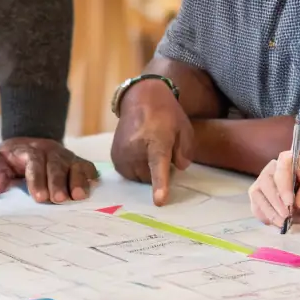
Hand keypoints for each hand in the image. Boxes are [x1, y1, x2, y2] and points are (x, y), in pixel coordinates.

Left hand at [0, 138, 98, 203]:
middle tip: (58, 200)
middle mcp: (50, 151)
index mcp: (28, 150)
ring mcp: (65, 156)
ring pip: (74, 165)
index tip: (38, 197)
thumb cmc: (7, 162)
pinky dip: (91, 176)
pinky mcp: (76, 164)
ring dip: (77, 180)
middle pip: (56, 163)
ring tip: (79, 196)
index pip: (34, 161)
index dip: (37, 178)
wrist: (22, 149)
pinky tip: (93, 188)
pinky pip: (87, 167)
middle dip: (58, 182)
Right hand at [111, 83, 193, 204]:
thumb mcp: (184, 130)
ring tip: (148, 149)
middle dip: (157, 172)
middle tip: (162, 152)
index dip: (160, 185)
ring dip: (146, 171)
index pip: (158, 167)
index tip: (159, 201)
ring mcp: (121, 153)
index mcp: (156, 142)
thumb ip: (185, 152)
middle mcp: (135, 149)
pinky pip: (128, 174)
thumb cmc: (166, 115)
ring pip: (138, 178)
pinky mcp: (114, 156)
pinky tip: (139, 153)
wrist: (140, 98)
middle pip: (149, 178)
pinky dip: (136, 168)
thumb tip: (178, 169)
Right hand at [249, 152, 299, 226]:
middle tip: (286, 217)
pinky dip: (264, 216)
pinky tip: (276, 223)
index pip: (280, 172)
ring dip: (268, 212)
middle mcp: (271, 169)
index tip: (290, 203)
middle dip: (275, 203)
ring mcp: (264, 183)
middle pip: (265, 184)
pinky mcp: (262, 196)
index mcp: (286, 160)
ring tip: (282, 223)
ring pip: (257, 196)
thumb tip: (298, 204)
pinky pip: (257, 206)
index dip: (283, 188)